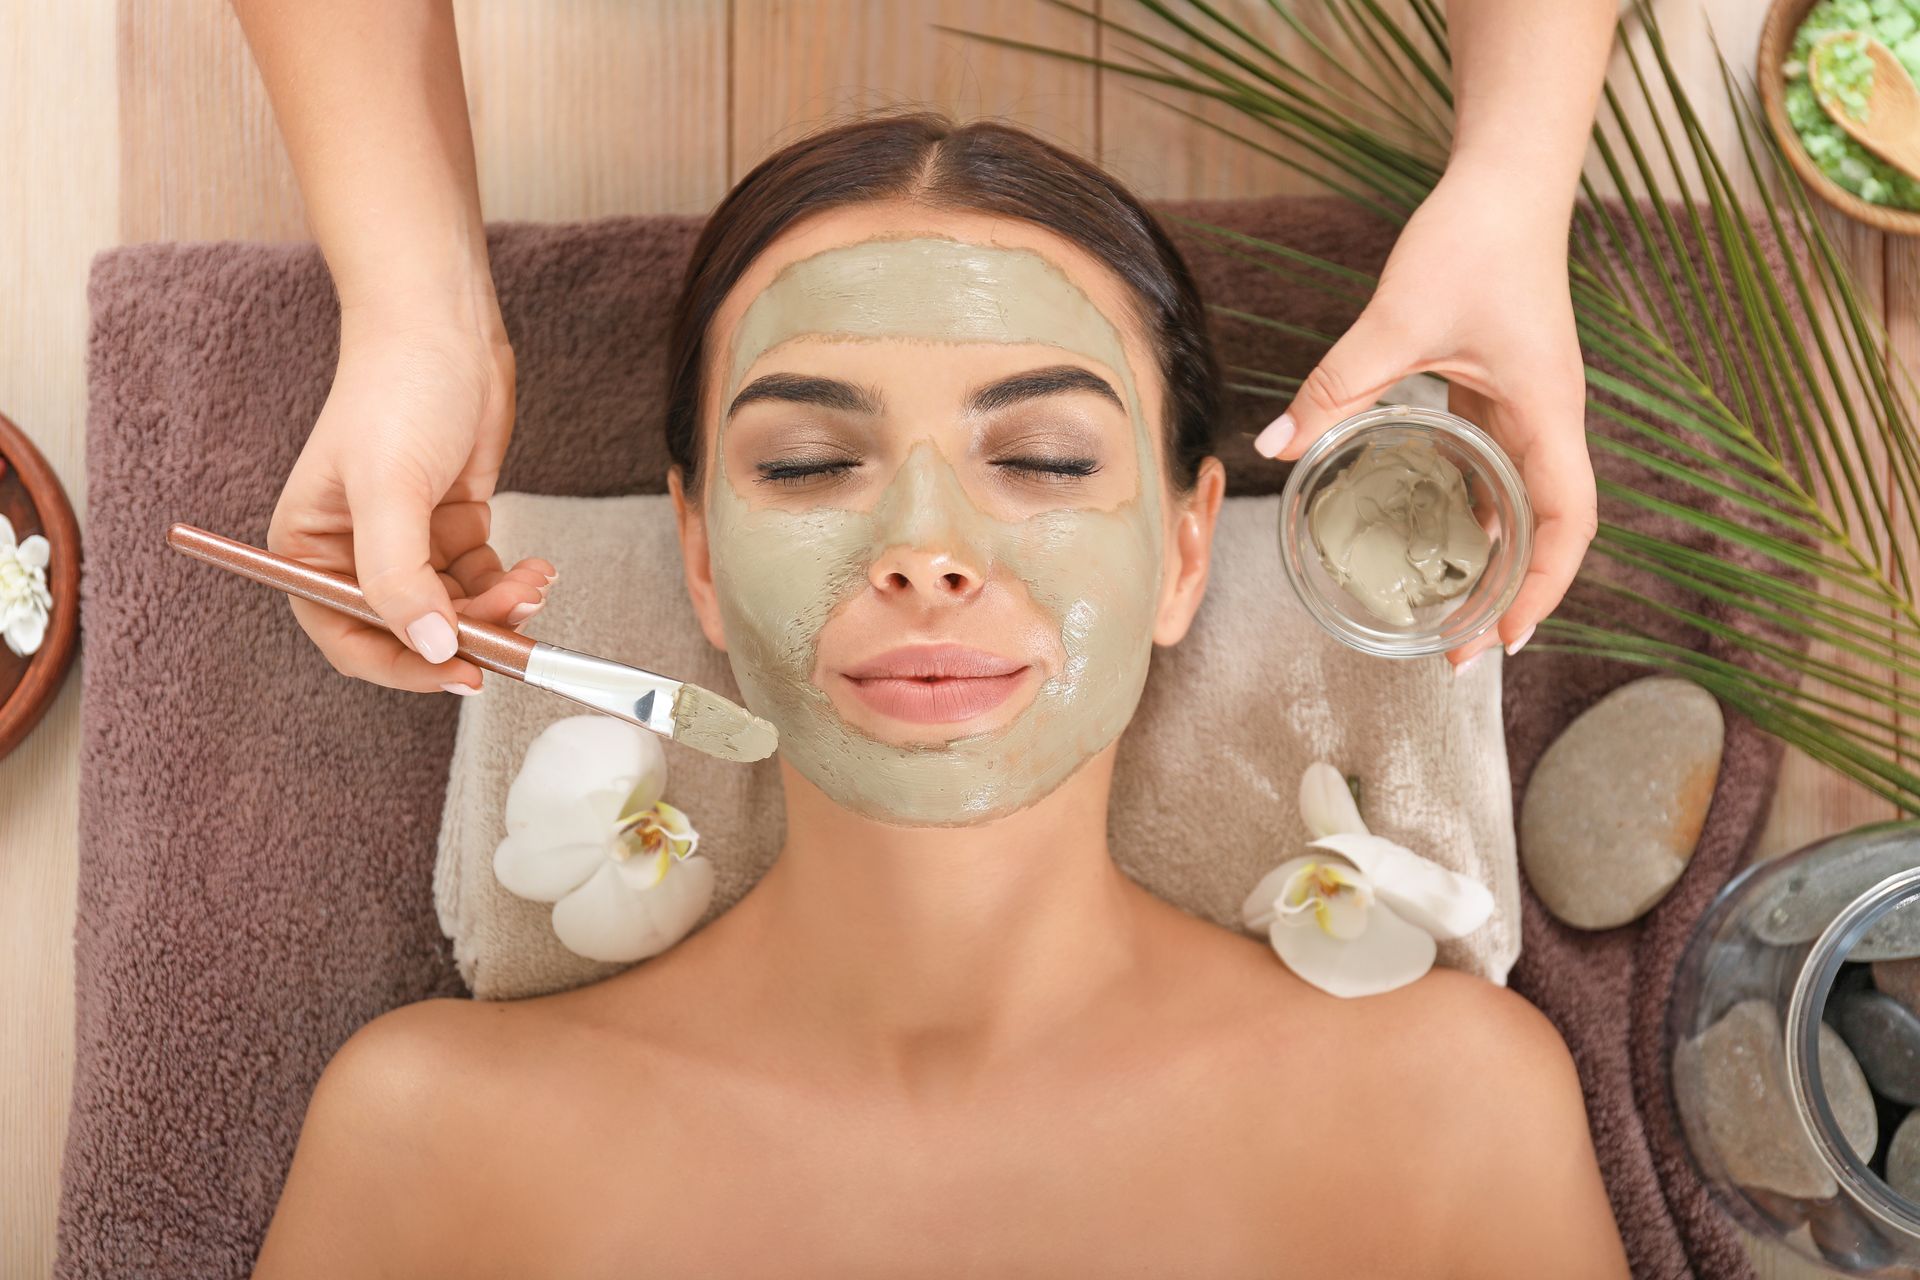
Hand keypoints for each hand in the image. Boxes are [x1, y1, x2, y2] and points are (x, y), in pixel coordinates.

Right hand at [266, 306, 552, 694]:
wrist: (445, 328)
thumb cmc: (397, 392)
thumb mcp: (390, 488)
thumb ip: (400, 577)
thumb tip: (428, 648)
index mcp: (311, 551)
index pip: (351, 640)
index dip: (406, 667)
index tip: (461, 672)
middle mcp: (355, 555)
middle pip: (412, 632)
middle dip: (467, 633)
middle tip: (516, 626)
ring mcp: (407, 542)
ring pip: (455, 610)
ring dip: (498, 609)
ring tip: (532, 583)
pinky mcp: (450, 525)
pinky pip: (481, 580)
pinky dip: (510, 583)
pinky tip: (536, 569)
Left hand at [1255, 167, 1596, 668]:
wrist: (1504, 183)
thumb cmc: (1471, 243)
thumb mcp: (1396, 321)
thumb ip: (1335, 386)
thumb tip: (1271, 445)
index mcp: (1546, 413)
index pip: (1568, 522)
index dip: (1544, 587)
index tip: (1507, 639)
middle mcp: (1550, 420)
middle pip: (1551, 530)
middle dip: (1514, 597)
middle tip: (1459, 654)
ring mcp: (1531, 408)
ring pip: (1528, 504)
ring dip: (1498, 562)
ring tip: (1454, 617)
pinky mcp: (1506, 392)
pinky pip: (1500, 469)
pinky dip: (1479, 513)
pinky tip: (1442, 540)